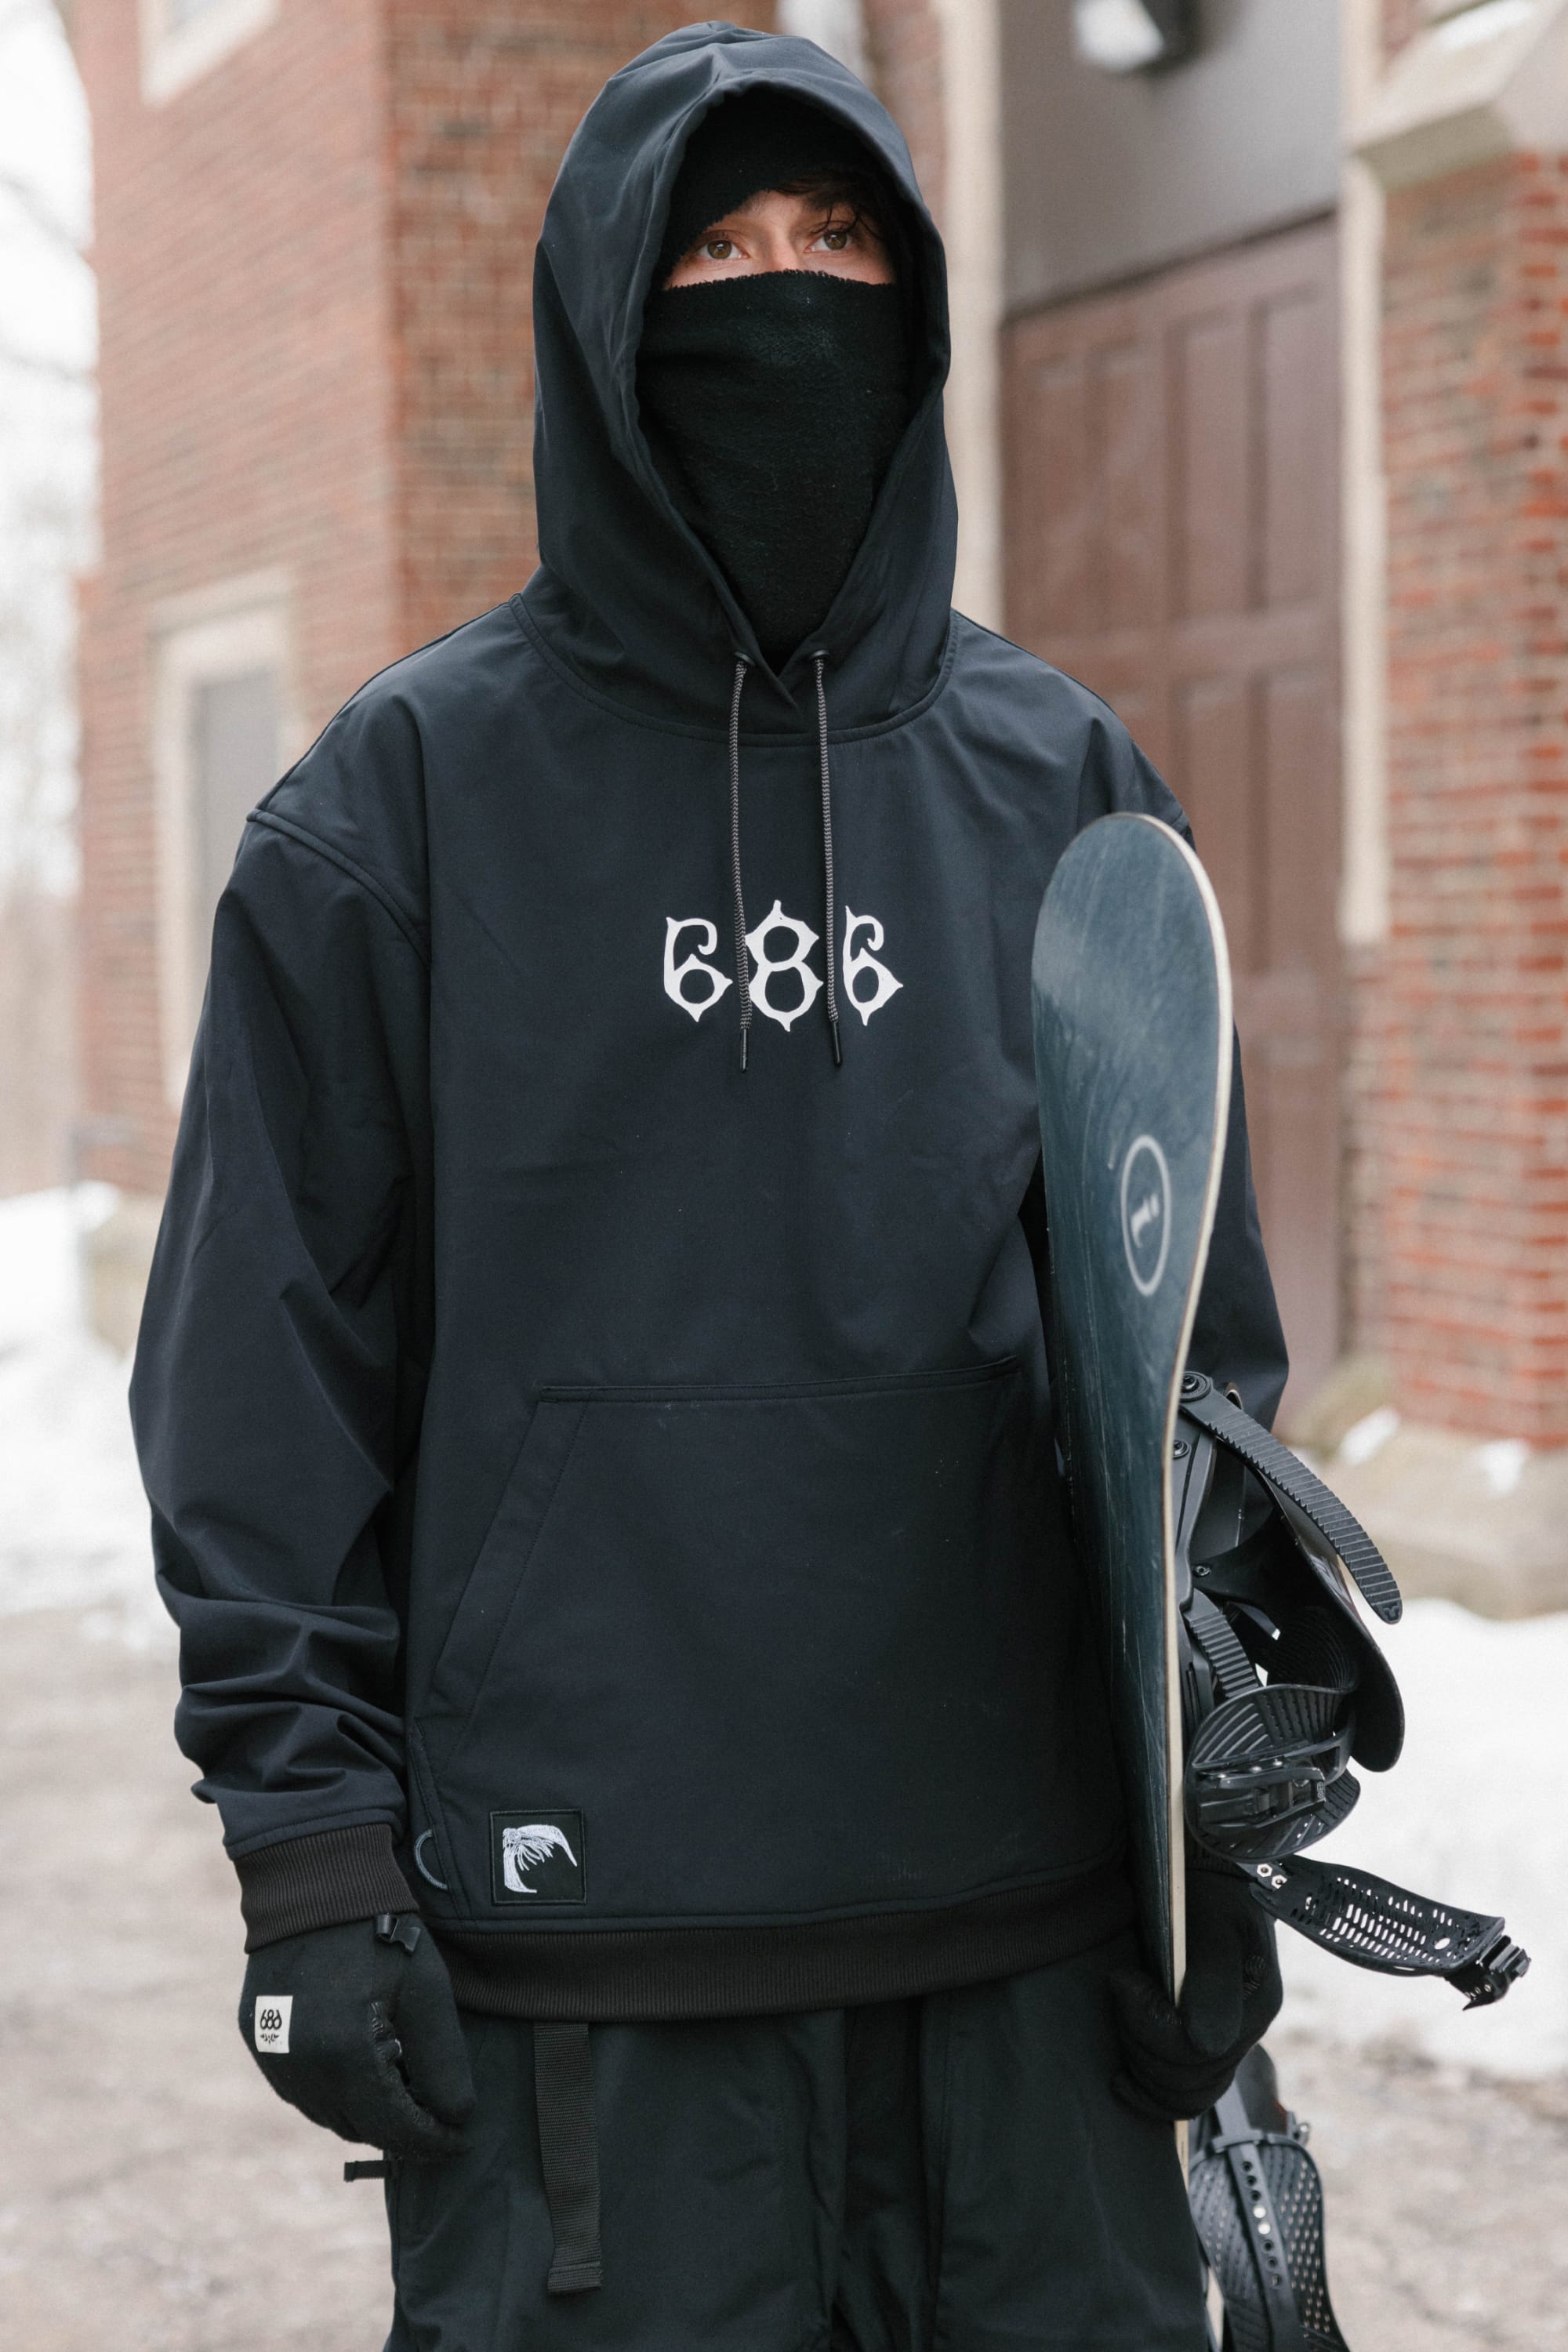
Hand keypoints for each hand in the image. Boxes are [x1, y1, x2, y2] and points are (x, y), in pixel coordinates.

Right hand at [239, 1912, 475, 2159]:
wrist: (315, 1884)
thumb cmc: (380, 1932)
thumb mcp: (425, 1991)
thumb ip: (442, 2061)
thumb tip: (458, 2119)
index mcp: (346, 2056)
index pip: (394, 2128)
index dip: (433, 2140)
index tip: (461, 2139)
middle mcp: (301, 2068)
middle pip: (359, 2128)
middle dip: (401, 2129)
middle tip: (436, 2116)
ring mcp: (273, 2057)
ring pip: (327, 2115)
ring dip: (366, 2113)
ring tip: (402, 2089)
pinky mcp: (258, 2041)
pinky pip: (299, 2089)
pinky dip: (333, 2092)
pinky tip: (361, 2069)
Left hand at [1109, 1860, 1281, 2121]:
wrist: (1212, 1875)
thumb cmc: (1209, 1889)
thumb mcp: (1214, 1920)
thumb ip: (1212, 1979)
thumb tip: (1204, 2042)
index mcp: (1255, 2003)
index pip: (1194, 2051)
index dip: (1147, 2024)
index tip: (1122, 1979)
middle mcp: (1249, 2031)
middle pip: (1188, 2081)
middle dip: (1140, 2044)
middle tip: (1120, 1995)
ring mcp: (1232, 2042)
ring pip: (1187, 2095)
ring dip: (1143, 2071)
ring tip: (1122, 2026)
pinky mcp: (1211, 2045)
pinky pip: (1187, 2092)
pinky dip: (1151, 2093)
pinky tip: (1123, 2080)